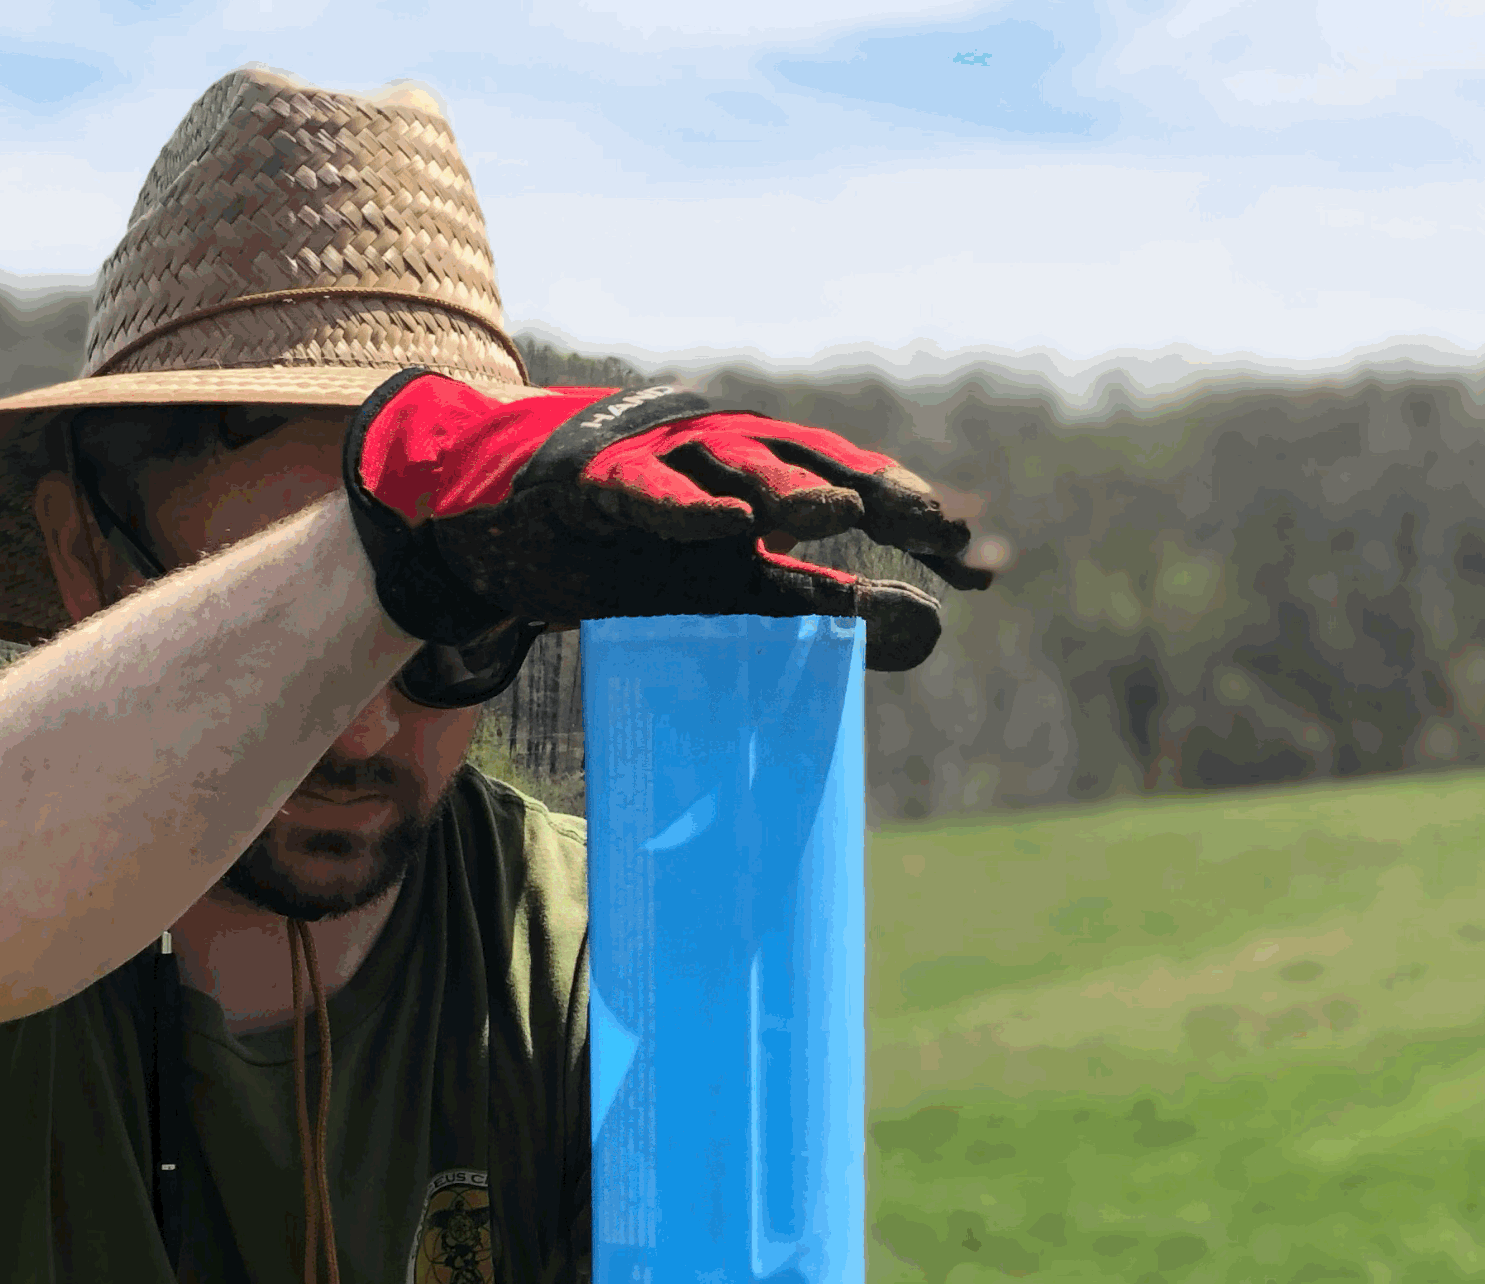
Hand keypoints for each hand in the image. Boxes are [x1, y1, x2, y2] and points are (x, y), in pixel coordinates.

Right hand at [341, 374, 990, 681]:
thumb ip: (819, 602)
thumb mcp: (733, 586)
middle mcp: (720, 449)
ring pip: (732, 464)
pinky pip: (643, 491)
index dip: (915, 516)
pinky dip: (683, 508)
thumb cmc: (630, 552)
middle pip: (809, 461)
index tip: (979, 562)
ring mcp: (657, 455)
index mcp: (761, 473)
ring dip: (788, 487)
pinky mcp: (592, 476)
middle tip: (937, 525)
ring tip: (845, 517)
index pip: (853, 487)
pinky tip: (727, 528)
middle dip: (875, 491)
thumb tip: (929, 632)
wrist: (506, 527)